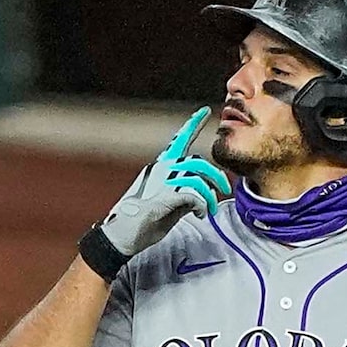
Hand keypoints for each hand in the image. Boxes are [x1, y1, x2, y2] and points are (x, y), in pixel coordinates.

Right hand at [98, 109, 228, 258]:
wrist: (121, 235)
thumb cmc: (144, 221)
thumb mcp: (168, 202)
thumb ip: (183, 192)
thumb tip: (201, 192)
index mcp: (160, 167)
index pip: (178, 140)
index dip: (192, 125)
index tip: (204, 111)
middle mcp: (160, 169)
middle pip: (198, 161)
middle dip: (217, 176)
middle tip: (224, 190)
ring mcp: (161, 183)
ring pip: (198, 177)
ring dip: (210, 196)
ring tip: (209, 209)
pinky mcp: (164, 198)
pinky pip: (194, 195)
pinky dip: (202, 205)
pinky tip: (201, 214)